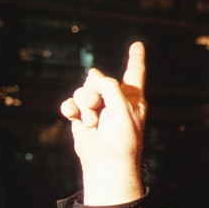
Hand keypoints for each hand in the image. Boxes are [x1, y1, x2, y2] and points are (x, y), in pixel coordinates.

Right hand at [60, 42, 146, 205]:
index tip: (137, 45)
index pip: (134, 73)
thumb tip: (93, 74)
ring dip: (84, 105)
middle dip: (94, 91)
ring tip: (92, 122)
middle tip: (98, 109)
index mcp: (132, 97)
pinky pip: (70, 103)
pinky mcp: (81, 116)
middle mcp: (115, 100)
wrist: (107, 163)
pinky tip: (72, 117)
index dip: (135, 58)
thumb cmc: (122, 139)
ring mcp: (97, 108)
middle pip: (98, 79)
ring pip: (82, 91)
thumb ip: (109, 87)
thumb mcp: (123, 109)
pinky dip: (70, 108)